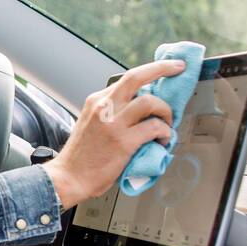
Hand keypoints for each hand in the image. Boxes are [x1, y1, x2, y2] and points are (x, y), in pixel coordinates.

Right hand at [44, 58, 183, 208]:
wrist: (69, 177)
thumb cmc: (81, 157)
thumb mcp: (91, 124)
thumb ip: (112, 113)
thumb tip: (140, 111)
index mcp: (96, 101)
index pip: (127, 79)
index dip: (150, 73)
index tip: (165, 68)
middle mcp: (104, 106)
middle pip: (136, 77)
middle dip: (162, 68)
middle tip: (178, 69)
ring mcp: (113, 123)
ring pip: (150, 102)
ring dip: (166, 112)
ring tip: (167, 124)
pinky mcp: (124, 141)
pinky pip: (154, 128)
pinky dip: (165, 133)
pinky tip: (163, 141)